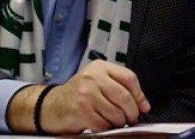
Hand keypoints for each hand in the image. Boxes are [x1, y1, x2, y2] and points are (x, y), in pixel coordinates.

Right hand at [8, 60, 150, 133]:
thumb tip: (143, 105)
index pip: (129, 78)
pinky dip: (106, 128)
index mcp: (100, 67)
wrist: (51, 105)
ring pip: (115, 113)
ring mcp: (85, 93)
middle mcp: (93, 77)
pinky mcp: (80, 110)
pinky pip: (103, 124)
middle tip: (131, 119)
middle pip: (124, 97)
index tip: (143, 107)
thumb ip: (120, 88)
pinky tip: (102, 125)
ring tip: (115, 122)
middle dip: (132, 112)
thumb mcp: (98, 83)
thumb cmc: (78, 95)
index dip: (139, 95)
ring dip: (119, 122)